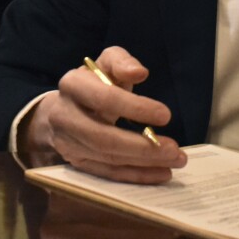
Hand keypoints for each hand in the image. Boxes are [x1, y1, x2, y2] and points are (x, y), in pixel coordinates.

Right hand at [20, 46, 186, 183]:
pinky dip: (136, 175)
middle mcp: (64, 116)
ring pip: (108, 158)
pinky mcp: (76, 163)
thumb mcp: (106, 64)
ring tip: (175, 160)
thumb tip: (139, 73)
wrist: (63, 108)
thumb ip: (122, 62)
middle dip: (142, 146)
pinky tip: (161, 173)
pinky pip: (108, 173)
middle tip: (174, 148)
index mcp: (72, 85)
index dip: (134, 108)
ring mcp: (68, 143)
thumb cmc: (93, 83)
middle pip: (104, 137)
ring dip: (144, 163)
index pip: (104, 99)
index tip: (166, 115)